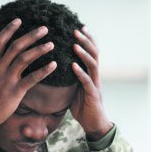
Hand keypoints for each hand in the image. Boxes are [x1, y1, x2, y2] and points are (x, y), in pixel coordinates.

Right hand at [0, 19, 56, 135]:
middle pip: (15, 46)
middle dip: (31, 36)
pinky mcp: (15, 91)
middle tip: (44, 28)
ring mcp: (7, 79)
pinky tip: (54, 65)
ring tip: (52, 44)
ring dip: (39, 50)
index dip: (9, 29)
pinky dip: (44, 71)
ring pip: (24, 59)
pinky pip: (32, 78)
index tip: (19, 20)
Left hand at [71, 27, 112, 141]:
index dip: (86, 39)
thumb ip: (69, 78)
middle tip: (76, 29)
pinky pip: (87, 81)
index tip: (78, 27)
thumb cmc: (83, 107)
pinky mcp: (93, 95)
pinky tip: (73, 65)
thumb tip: (55, 68)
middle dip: (86, 40)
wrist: (94, 124)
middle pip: (93, 54)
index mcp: (90, 73)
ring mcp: (95, 85)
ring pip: (92, 64)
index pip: (90, 52)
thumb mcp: (74, 89)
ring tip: (75, 43)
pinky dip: (80, 72)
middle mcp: (95, 76)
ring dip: (83, 53)